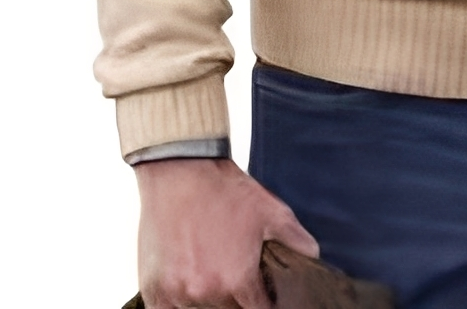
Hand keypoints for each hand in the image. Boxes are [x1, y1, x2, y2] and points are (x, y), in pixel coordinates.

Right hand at [135, 157, 318, 308]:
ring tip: (211, 272)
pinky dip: (179, 303)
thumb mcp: (271, 211)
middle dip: (237, 299)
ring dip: (208, 301)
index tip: (262, 291)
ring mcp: (177, 295)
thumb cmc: (225, 191)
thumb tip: (313, 259)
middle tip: (234, 274)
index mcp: (238, 280)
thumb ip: (297, 240)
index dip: (264, 302)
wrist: (181, 171)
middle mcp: (207, 293)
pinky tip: (188, 284)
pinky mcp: (153, 291)